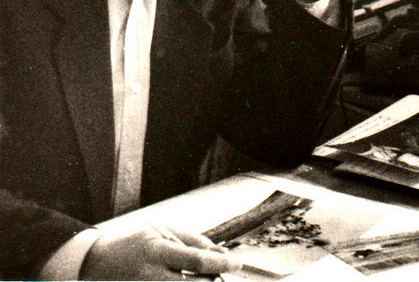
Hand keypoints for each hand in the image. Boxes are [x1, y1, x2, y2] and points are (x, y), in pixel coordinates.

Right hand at [80, 224, 241, 280]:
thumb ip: (193, 241)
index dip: (222, 263)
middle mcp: (150, 275)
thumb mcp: (162, 231)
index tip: (238, 263)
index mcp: (156, 250)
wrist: (91, 262)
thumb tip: (221, 254)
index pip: (197, 260)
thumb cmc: (134, 242)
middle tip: (222, 276)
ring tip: (206, 279)